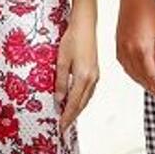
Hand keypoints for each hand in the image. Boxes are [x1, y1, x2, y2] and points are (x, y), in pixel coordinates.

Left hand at [56, 7, 98, 131]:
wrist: (85, 26)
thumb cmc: (72, 39)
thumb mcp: (61, 61)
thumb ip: (60, 82)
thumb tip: (59, 100)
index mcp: (83, 78)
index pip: (73, 104)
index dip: (66, 117)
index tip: (60, 127)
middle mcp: (92, 79)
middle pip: (81, 104)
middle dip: (72, 116)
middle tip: (63, 127)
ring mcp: (95, 76)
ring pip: (86, 99)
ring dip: (77, 109)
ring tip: (67, 117)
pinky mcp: (95, 72)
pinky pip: (88, 92)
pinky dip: (81, 100)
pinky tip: (75, 101)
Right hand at [116, 0, 154, 97]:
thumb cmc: (150, 10)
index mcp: (142, 49)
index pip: (151, 75)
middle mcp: (129, 51)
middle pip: (140, 77)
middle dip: (150, 87)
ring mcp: (121, 47)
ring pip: (130, 72)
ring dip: (140, 81)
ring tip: (150, 86)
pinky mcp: (117, 44)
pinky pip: (123, 64)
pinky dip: (131, 71)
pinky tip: (137, 73)